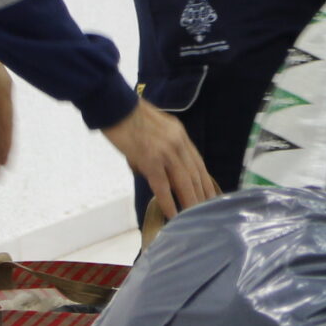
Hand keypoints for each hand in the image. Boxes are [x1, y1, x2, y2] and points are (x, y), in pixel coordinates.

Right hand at [104, 100, 220, 218]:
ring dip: (190, 202)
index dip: (206, 182)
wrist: (114, 106)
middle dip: (201, 195)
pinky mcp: (150, 160)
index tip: (211, 196)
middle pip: (195, 174)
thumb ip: (162, 148)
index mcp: (180, 135)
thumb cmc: (128, 117)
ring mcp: (166, 152)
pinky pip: (163, 186)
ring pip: (184, 182)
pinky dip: (169, 203)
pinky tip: (173, 215)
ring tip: (194, 218)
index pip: (198, 163)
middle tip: (206, 213)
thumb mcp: (156, 128)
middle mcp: (178, 143)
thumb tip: (158, 173)